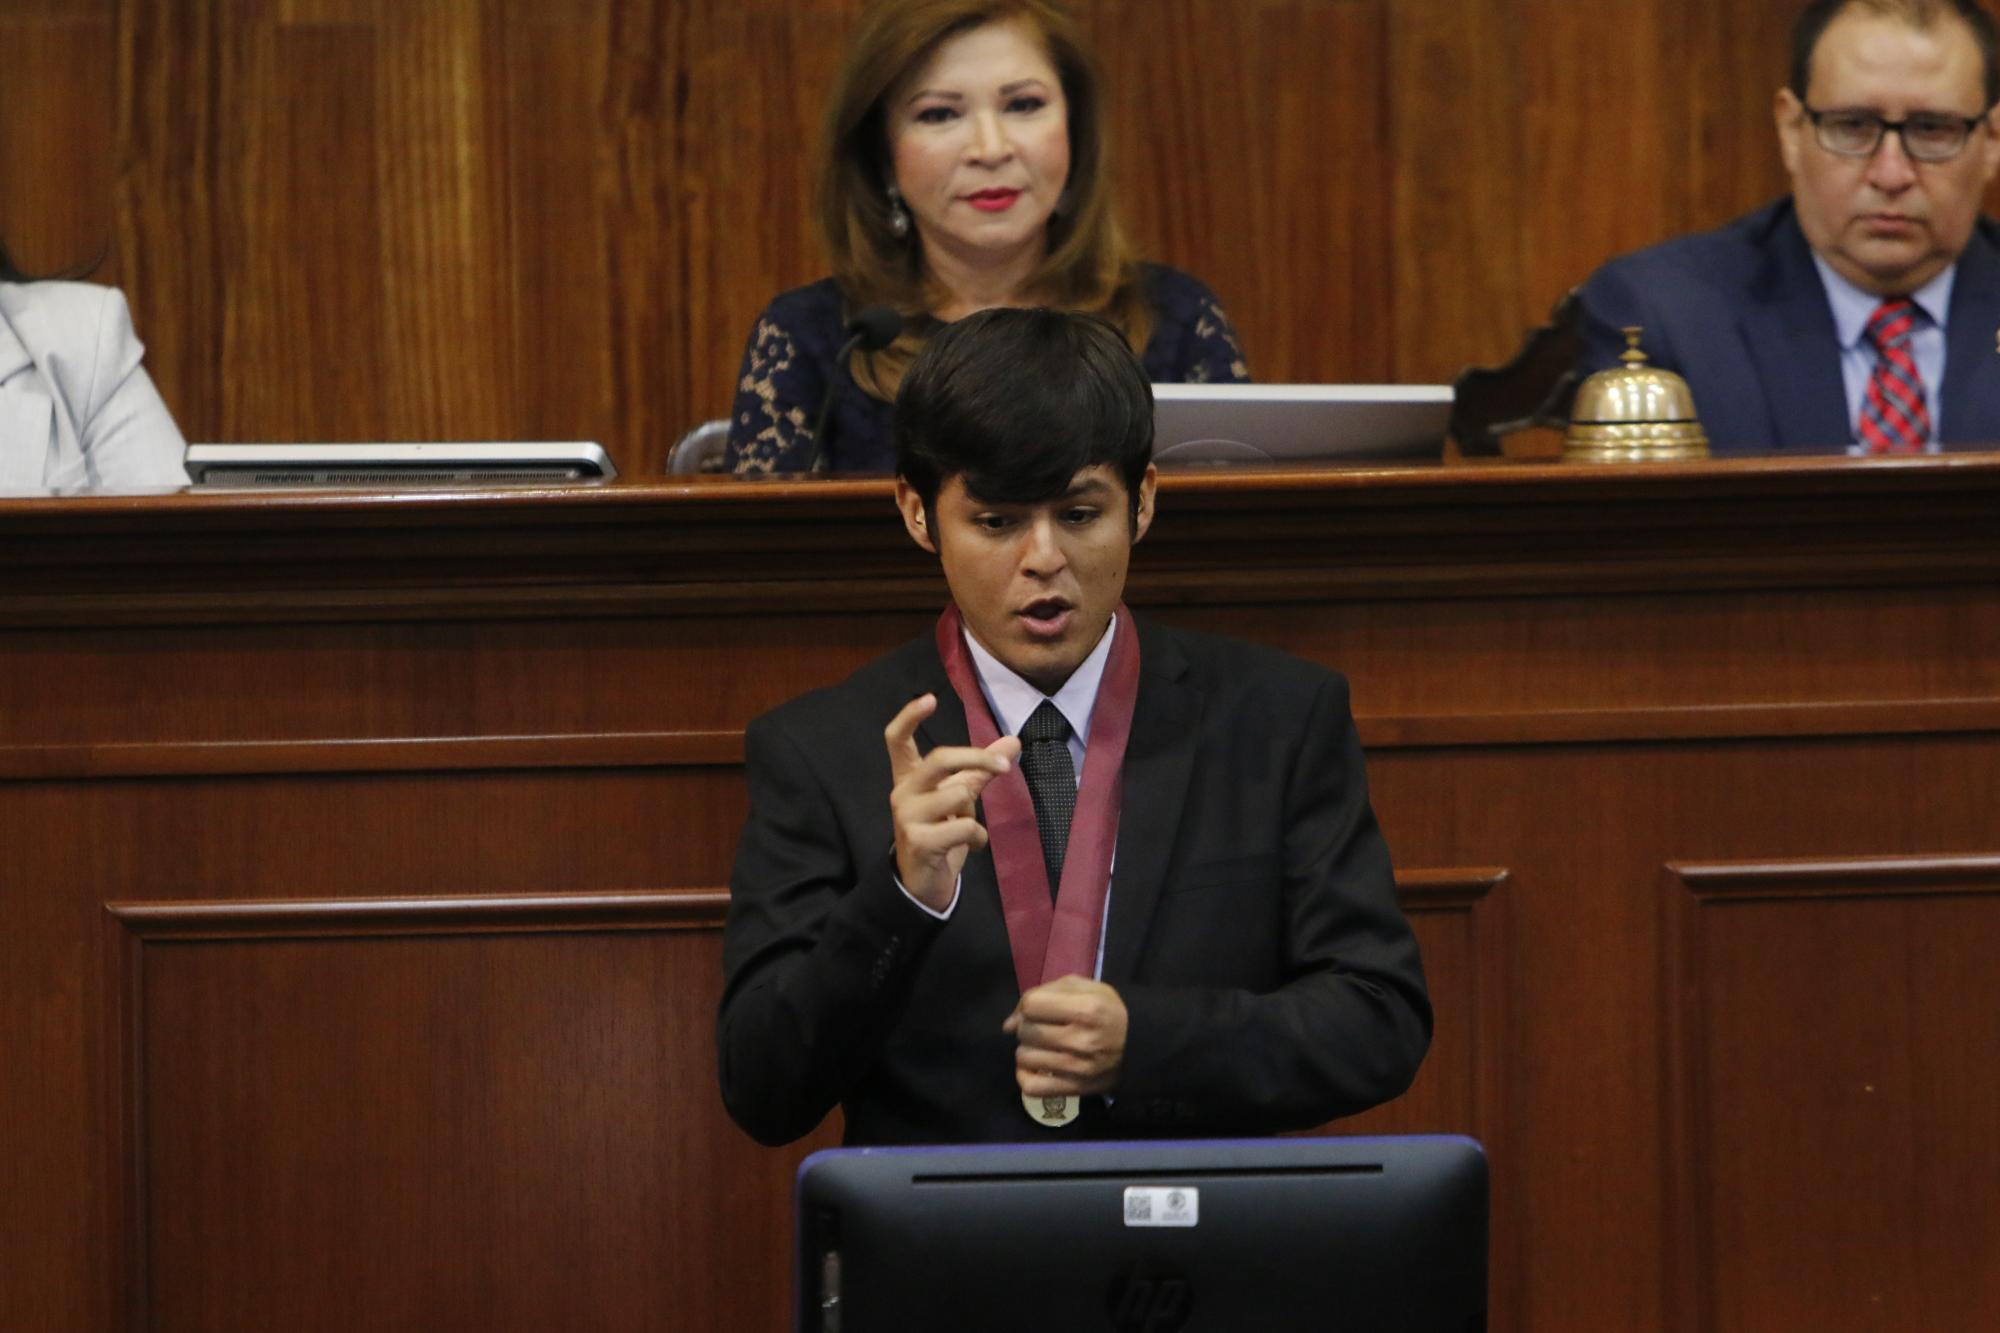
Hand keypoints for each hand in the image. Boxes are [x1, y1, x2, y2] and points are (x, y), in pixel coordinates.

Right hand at [885, 693, 1020, 911]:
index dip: (909, 716)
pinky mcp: (919, 842)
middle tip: (1005, 765)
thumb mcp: (959, 799)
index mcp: (908, 778)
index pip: (897, 739)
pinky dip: (979, 837)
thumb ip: (981, 770)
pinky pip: (965, 826)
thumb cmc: (941, 834)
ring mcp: (907, 817)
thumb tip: (1014, 742)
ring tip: (968, 828)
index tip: (929, 697)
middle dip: (978, 758)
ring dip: (974, 812)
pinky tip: (972, 846)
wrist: (923, 883)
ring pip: (959, 794)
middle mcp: (902, 793)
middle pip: (939, 758)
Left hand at [1004, 975, 1127, 1097]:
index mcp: (1086, 1009)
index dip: (1027, 1006)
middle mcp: (1081, 1039)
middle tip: (1041, 1028)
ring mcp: (1078, 1068)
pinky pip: (1032, 1087)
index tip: (1036, 1010)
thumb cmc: (1110, 1011)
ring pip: (1024, 1057)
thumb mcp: (1086, 988)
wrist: (1142, 1044)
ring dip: (1028, 1050)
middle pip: (1026, 1031)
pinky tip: (1035, 1067)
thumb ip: (1046, 993)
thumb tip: (1008, 1023)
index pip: (1032, 1005)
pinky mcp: (1076, 1089)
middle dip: (1027, 1026)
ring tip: (1042, 1047)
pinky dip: (1025, 1076)